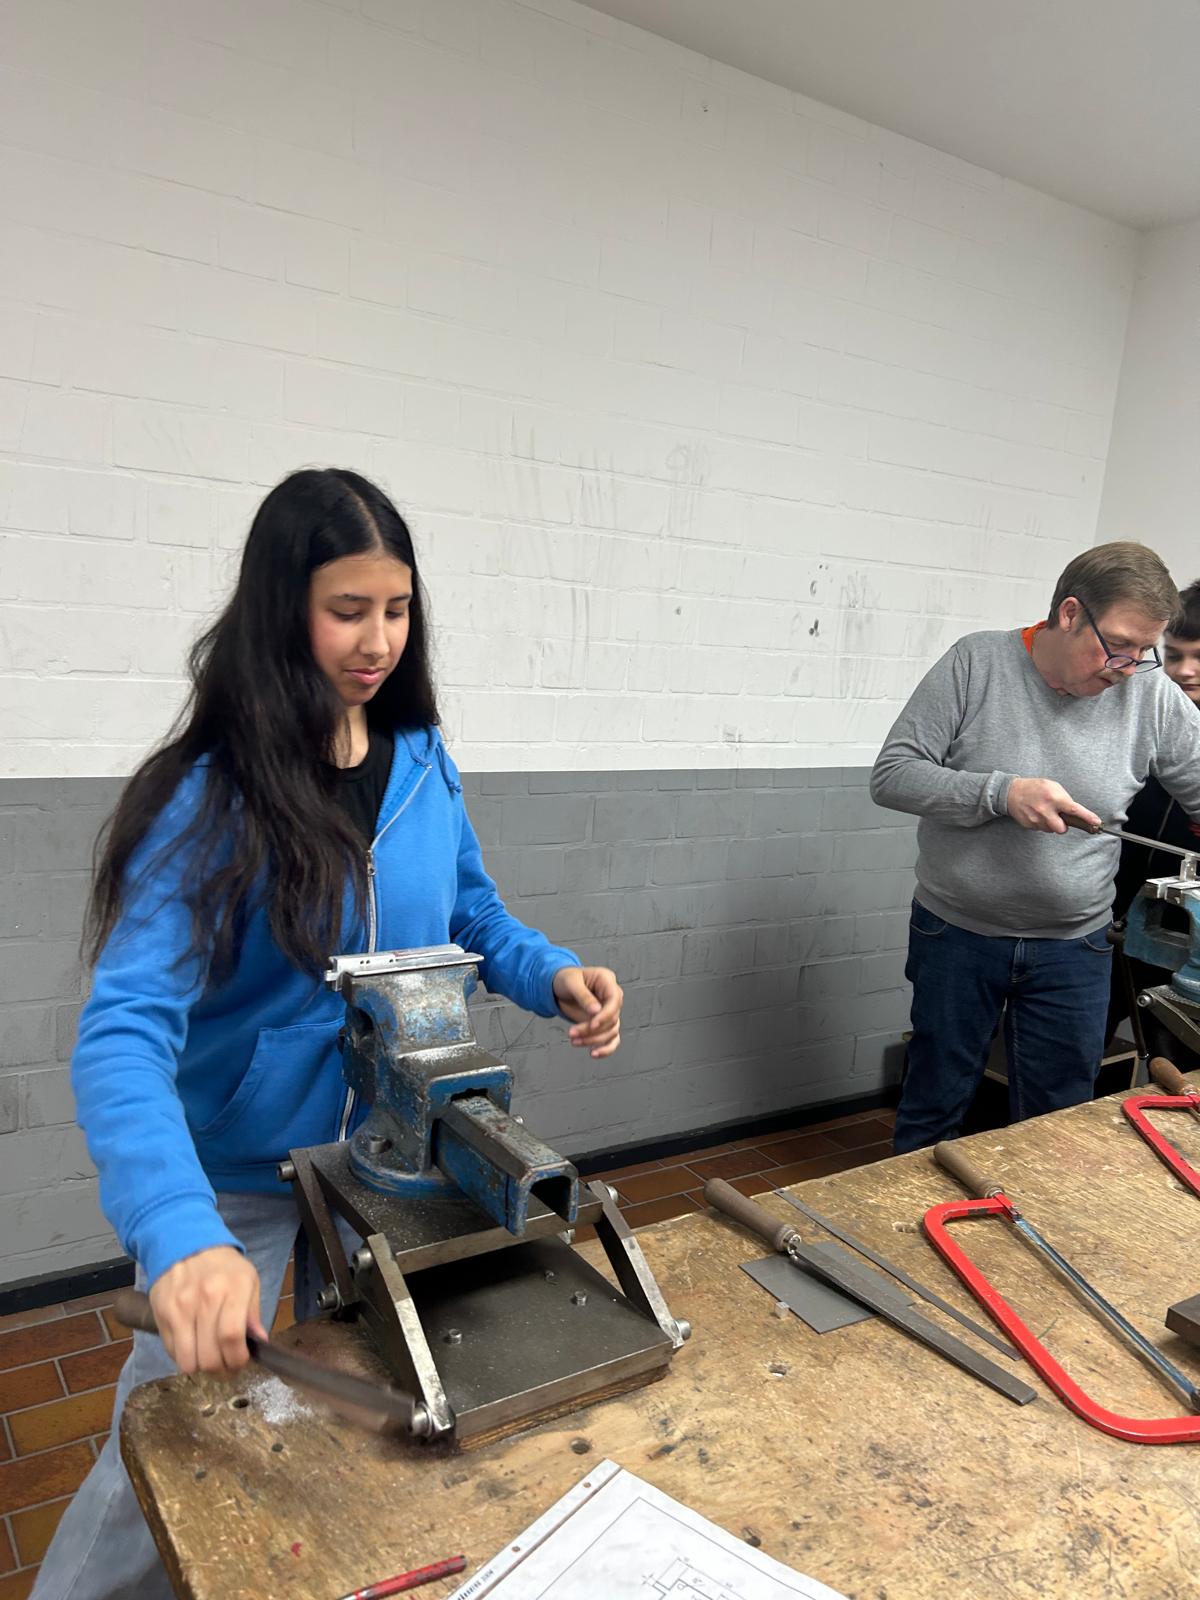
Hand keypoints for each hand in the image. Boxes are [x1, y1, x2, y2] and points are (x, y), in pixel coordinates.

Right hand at [148, 1246, 265, 1377]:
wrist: (185, 1244)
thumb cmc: (223, 1266)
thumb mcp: (248, 1279)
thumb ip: (253, 1312)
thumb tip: (259, 1342)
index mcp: (232, 1289)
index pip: (231, 1336)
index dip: (237, 1359)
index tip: (240, 1362)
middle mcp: (205, 1299)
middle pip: (209, 1356)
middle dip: (221, 1370)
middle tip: (226, 1366)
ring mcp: (180, 1309)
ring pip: (188, 1361)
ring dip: (200, 1368)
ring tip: (209, 1358)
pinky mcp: (162, 1315)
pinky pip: (172, 1352)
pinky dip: (184, 1357)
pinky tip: (193, 1346)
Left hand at [552, 966, 622, 1057]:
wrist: (559, 986)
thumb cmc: (566, 979)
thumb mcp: (571, 983)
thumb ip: (584, 996)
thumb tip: (596, 1011)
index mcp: (607, 981)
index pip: (614, 1001)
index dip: (605, 1015)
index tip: (592, 1025)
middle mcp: (611, 997)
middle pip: (611, 1019)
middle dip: (592, 1030)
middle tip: (572, 1033)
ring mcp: (609, 1012)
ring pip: (611, 1031)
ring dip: (593, 1040)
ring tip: (574, 1041)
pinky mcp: (603, 1024)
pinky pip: (611, 1039)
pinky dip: (606, 1049)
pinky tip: (594, 1054)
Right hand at [1006, 777, 1099, 833]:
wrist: (1011, 792)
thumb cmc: (1035, 788)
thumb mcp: (1052, 786)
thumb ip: (1064, 798)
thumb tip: (1073, 811)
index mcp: (1054, 798)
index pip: (1074, 810)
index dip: (1087, 817)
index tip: (1096, 822)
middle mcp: (1045, 810)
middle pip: (1062, 829)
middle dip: (1063, 825)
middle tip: (1058, 817)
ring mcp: (1036, 819)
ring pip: (1051, 830)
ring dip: (1051, 823)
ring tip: (1044, 812)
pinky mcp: (1029, 825)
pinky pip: (1041, 829)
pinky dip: (1041, 823)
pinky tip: (1036, 814)